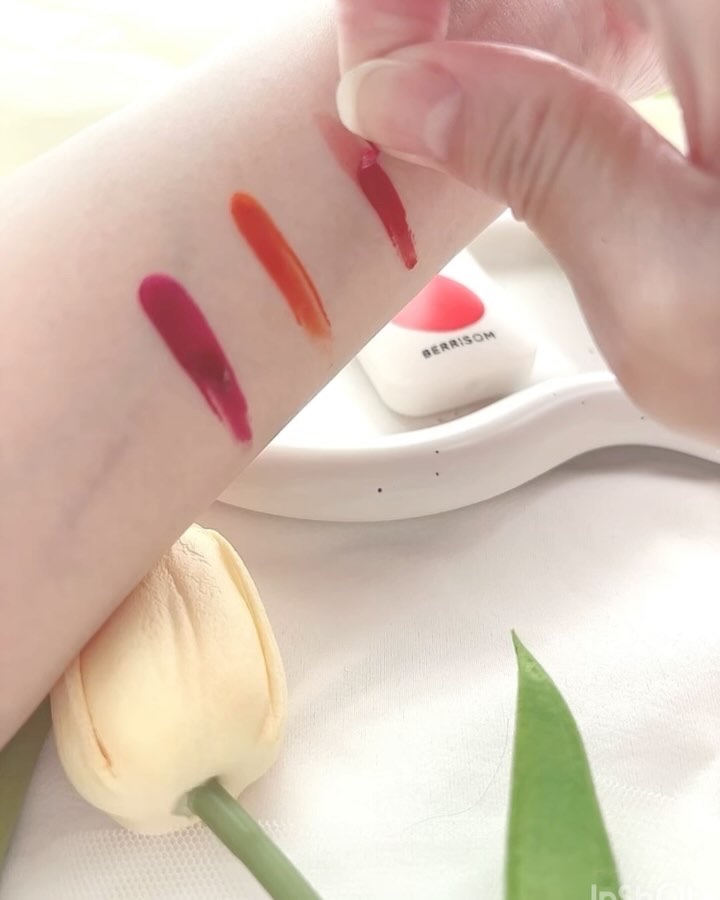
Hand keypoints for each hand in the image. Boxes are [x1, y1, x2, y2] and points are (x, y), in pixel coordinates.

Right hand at [335, 0, 719, 442]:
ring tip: (434, 103)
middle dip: (461, 8)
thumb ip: (533, 156)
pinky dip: (567, 48)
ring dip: (502, 27)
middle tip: (389, 78)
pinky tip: (515, 101)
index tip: (372, 53)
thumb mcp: (659, 281)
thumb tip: (404, 90)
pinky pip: (640, 21)